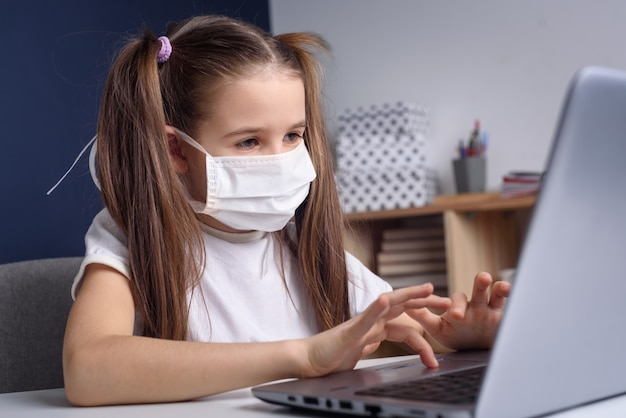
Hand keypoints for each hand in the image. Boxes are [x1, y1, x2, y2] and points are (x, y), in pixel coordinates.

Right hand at [298, 283, 450, 377]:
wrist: (309, 361)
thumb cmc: (332, 356)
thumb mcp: (361, 351)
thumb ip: (371, 342)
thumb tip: (379, 341)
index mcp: (375, 326)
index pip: (405, 318)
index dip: (424, 315)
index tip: (444, 314)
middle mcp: (370, 321)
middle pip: (403, 306)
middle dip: (427, 302)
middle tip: (450, 301)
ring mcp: (361, 324)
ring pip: (389, 305)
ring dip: (409, 295)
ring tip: (427, 288)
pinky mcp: (350, 331)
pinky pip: (366, 318)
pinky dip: (377, 308)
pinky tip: (386, 299)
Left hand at [408, 272, 510, 350]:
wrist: (479, 350)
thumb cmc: (458, 335)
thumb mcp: (439, 328)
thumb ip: (424, 317)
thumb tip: (405, 306)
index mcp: (460, 306)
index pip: (456, 299)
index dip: (455, 305)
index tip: (454, 315)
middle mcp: (477, 304)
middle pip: (479, 289)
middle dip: (481, 283)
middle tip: (483, 278)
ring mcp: (493, 310)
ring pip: (498, 295)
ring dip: (501, 289)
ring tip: (504, 286)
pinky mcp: (506, 319)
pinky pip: (513, 309)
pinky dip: (517, 305)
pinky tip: (523, 303)